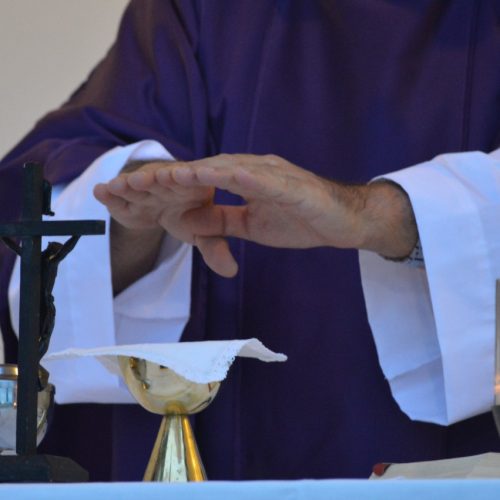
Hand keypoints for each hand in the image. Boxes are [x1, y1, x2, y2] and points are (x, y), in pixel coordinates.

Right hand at [93, 160, 237, 278]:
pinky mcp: (128, 192)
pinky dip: (110, 193)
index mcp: (195, 184)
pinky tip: (99, 191)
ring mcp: (147, 185)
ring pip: (137, 183)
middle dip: (151, 178)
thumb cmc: (190, 216)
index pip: (192, 179)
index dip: (186, 177)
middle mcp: (170, 180)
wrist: (166, 207)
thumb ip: (215, 248)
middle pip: (161, 178)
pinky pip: (119, 193)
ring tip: (117, 186)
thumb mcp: (202, 233)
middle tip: (142, 180)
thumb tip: (231, 271)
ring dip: (127, 183)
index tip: (180, 177)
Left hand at [94, 154, 416, 279]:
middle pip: (208, 167)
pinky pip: (259, 177)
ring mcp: (272, 172)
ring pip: (227, 167)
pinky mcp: (290, 183)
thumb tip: (193, 222)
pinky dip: (236, 175)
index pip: (204, 179)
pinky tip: (215, 174)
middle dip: (174, 174)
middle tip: (139, 179)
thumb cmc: (302, 220)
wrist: (344, 222)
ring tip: (164, 175)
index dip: (174, 183)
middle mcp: (255, 168)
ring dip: (196, 171)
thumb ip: (224, 221)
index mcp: (245, 179)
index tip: (144, 189)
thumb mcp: (252, 226)